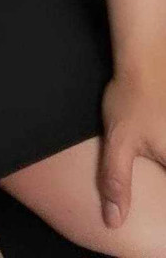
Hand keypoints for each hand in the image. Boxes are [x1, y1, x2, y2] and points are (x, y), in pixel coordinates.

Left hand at [99, 68, 165, 227]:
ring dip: (160, 170)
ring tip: (153, 151)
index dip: (161, 208)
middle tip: (149, 161)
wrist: (144, 53)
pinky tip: (156, 142)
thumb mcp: (119, 142)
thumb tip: (114, 220)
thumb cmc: (132, 96)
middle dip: (160, 182)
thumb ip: (117, 183)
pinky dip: (163, 152)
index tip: (154, 190)